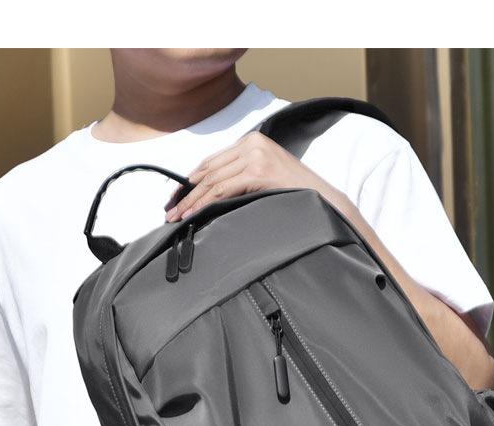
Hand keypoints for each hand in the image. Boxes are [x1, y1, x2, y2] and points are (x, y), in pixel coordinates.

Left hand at [164, 131, 342, 221]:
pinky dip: (205, 202)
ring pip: (212, 180)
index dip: (191, 181)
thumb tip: (211, 193)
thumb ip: (241, 177)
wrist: (324, 200)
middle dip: (186, 192)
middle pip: (209, 169)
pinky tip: (194, 214)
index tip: (176, 198)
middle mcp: (252, 143)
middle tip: (170, 210)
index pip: (213, 162)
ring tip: (177, 217)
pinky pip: (223, 188)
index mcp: (253, 141)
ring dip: (192, 201)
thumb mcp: (265, 178)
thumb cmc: (295, 194)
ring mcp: (255, 156)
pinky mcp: (258, 171)